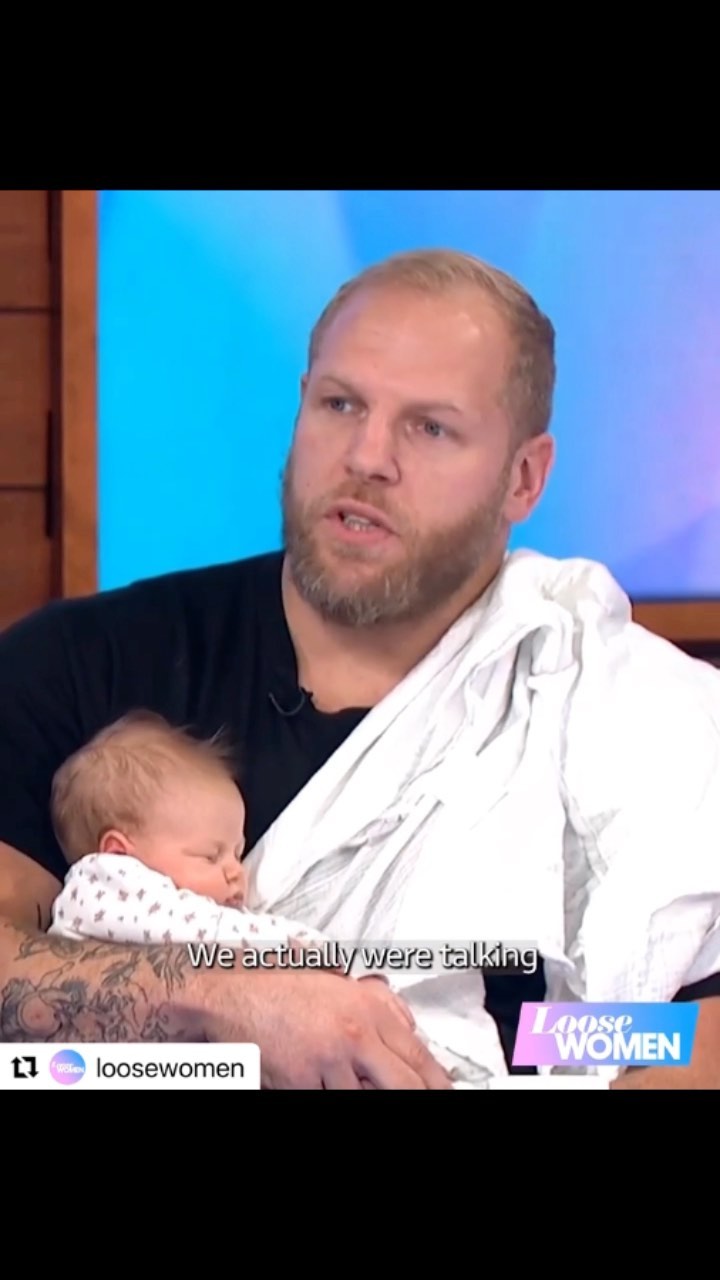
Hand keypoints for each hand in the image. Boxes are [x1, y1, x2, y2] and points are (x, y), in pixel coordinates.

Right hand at [203, 967, 451, 1089]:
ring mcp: (328, 1060)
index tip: (444, 1093)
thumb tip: (413, 1027)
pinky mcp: (301, 1082)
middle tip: (414, 1098)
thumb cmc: (284, 987)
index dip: (437, 1083)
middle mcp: (354, 1034)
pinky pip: (326, 1102)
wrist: (234, 993)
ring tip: (344, 1080)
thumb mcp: (342, 984)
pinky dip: (327, 1094)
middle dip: (413, 1096)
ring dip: (360, 1093)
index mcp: (369, 1009)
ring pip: (363, 1099)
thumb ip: (383, 1004)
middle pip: (404, 1086)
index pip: (419, 1056)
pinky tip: (321, 1082)